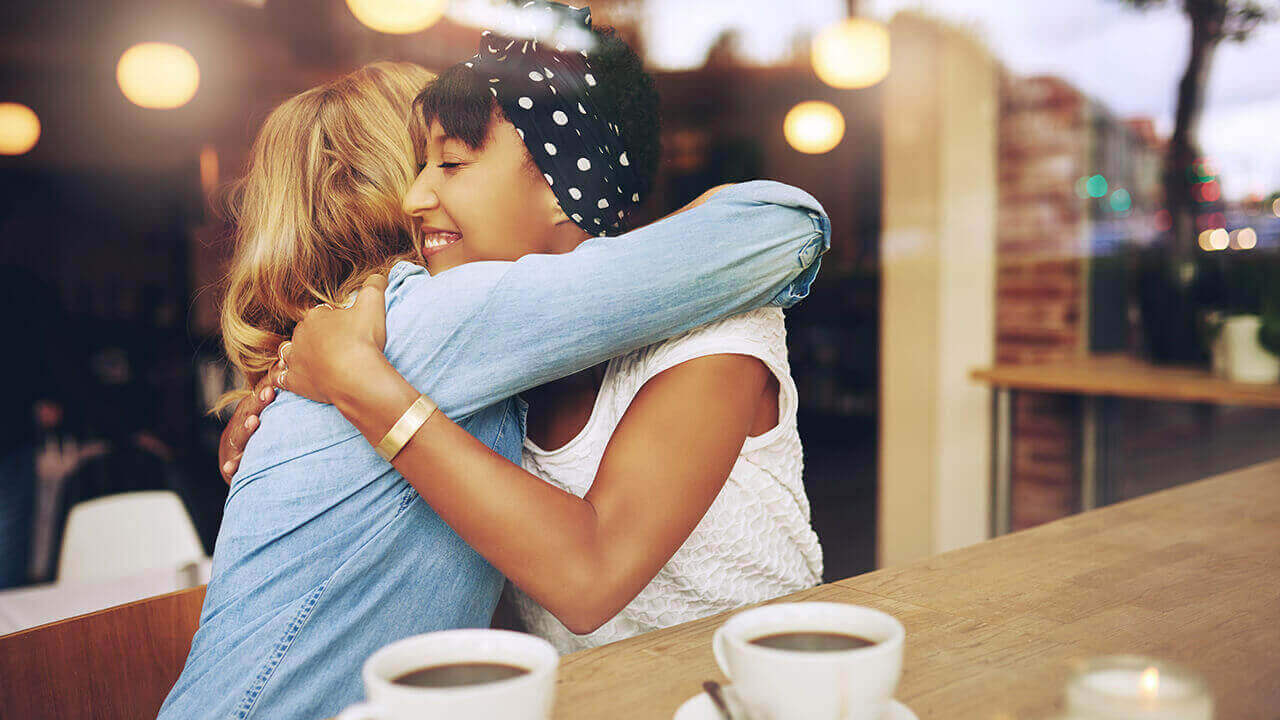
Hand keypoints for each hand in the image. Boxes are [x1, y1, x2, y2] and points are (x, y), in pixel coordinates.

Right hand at [219, 375, 276, 483]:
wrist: (252, 481)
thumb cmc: (269, 447)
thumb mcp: (273, 427)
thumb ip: (283, 410)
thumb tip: (301, 380)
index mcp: (246, 420)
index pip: (255, 400)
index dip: (264, 388)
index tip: (278, 377)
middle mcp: (236, 433)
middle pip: (246, 414)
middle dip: (257, 404)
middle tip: (269, 392)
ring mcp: (231, 451)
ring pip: (238, 438)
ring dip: (246, 430)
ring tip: (254, 421)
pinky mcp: (231, 471)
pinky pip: (232, 468)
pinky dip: (232, 466)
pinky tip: (231, 467)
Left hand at [268, 274, 389, 406]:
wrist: (356, 377)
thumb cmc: (364, 339)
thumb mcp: (374, 304)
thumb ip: (374, 285)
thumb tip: (378, 276)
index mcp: (316, 315)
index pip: (322, 314)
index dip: (336, 321)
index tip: (350, 331)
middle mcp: (300, 335)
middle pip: (305, 332)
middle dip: (318, 337)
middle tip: (339, 347)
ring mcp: (295, 359)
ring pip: (287, 351)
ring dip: (296, 353)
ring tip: (313, 359)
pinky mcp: (294, 381)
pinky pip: (279, 378)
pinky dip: (281, 377)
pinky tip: (289, 377)